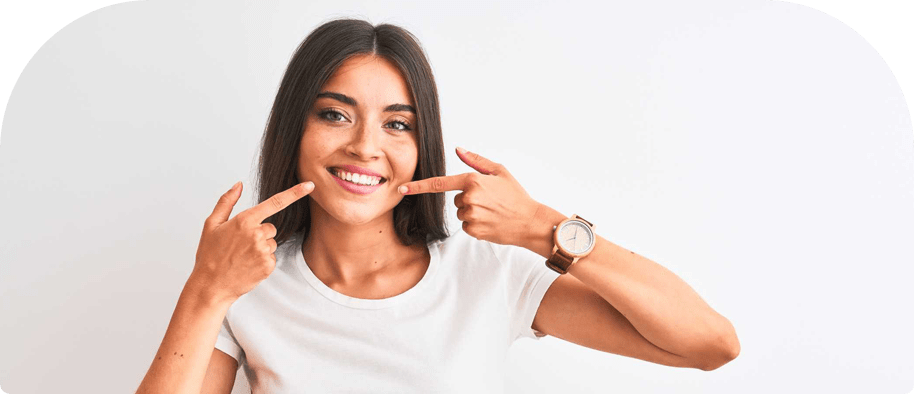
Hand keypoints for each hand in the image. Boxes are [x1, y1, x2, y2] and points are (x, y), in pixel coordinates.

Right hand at [191, 181, 313, 302]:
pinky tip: (248, 265)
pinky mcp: (268, 265)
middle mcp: (257, 234)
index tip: (310, 185)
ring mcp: (264, 251)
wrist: (211, 285)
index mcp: (244, 220)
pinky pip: (272, 257)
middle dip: (260, 234)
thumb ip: (227, 201)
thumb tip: (239, 184)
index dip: (295, 193)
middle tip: (240, 245)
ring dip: (261, 248)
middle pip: (271, 228)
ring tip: (242, 257)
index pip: (276, 202)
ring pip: (272, 243)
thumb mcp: (212, 224)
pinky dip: (262, 261)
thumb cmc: (210, 255)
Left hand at [399, 147, 540, 245]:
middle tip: (490, 201)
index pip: (439, 183)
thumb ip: (476, 160)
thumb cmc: (516, 195)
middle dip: (468, 200)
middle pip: (456, 200)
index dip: (417, 186)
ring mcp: (471, 216)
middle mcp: (469, 198)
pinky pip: (466, 226)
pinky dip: (476, 225)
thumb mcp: (499, 171)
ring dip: (472, 213)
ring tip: (492, 212)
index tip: (401, 189)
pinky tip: (491, 222)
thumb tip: (458, 149)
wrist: (530, 221)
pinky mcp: (474, 231)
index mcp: (473, 180)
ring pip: (461, 213)